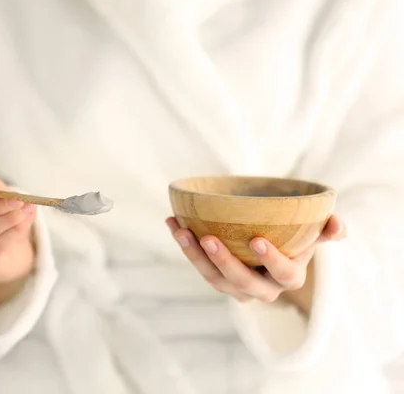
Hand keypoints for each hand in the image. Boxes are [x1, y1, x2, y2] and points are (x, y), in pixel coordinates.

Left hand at [166, 215, 346, 302]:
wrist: (272, 251)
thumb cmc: (295, 240)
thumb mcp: (312, 236)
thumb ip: (327, 230)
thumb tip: (338, 224)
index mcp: (288, 277)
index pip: (283, 274)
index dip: (271, 260)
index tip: (257, 240)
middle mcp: (261, 288)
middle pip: (241, 282)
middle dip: (223, 262)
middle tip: (208, 238)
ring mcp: (235, 287)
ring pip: (213, 278)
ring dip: (194, 255)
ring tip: (180, 230)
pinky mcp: (216, 278)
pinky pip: (198, 265)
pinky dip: (184, 245)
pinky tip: (172, 222)